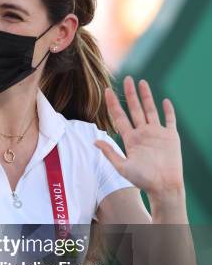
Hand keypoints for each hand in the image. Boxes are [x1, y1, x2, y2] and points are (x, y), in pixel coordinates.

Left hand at [94, 75, 183, 199]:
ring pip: (151, 110)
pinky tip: (165, 101)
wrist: (163, 186)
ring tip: (142, 82)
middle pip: (135, 109)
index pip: (120, 117)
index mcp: (130, 139)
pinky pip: (170, 120)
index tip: (106, 91)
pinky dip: (168, 110)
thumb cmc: (142, 180)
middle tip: (128, 78)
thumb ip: (109, 153)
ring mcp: (157, 134)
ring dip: (147, 97)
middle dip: (131, 94)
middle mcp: (143, 133)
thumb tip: (93, 141)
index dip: (113, 104)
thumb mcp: (122, 167)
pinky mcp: (171, 137)